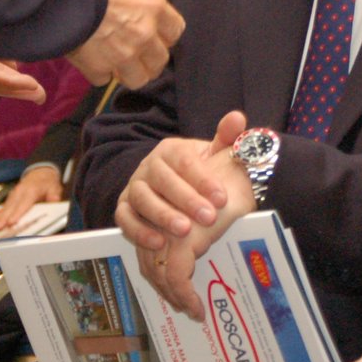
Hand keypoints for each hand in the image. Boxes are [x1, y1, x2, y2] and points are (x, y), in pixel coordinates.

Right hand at [0, 166, 64, 229]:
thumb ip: (54, 196)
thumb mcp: (55, 187)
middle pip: (12, 207)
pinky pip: (4, 207)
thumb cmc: (47, 183)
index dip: (17, 213)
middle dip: (4, 218)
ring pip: (6, 207)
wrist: (40, 173)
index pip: (24, 203)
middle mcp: (20, 191)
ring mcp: (14, 194)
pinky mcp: (11, 197)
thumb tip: (54, 202)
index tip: (11, 222)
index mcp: (32, 190)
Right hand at [68, 0, 184, 88]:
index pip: (176, 31)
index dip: (166, 32)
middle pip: (160, 60)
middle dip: (151, 57)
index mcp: (153, 7)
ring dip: (131, 72)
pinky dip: (100, 73)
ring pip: (139, 79)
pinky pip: (105, 80)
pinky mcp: (97, 68)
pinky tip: (94, 62)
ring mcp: (121, 56)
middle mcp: (143, 35)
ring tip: (120, 63)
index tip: (156, 30)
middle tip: (138, 50)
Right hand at [116, 111, 251, 319]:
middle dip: (187, 200)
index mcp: (170, 149)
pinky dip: (138, 231)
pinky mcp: (123, 208)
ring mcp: (134, 187)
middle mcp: (148, 166)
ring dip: (163, 216)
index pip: (184, 160)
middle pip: (163, 180)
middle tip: (209, 217)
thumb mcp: (213, 156)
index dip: (203, 179)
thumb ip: (227, 138)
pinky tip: (158, 244)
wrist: (174, 189)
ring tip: (185, 231)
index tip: (222, 198)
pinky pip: (124, 219)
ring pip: (142, 199)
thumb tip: (237, 118)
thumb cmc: (198, 175)